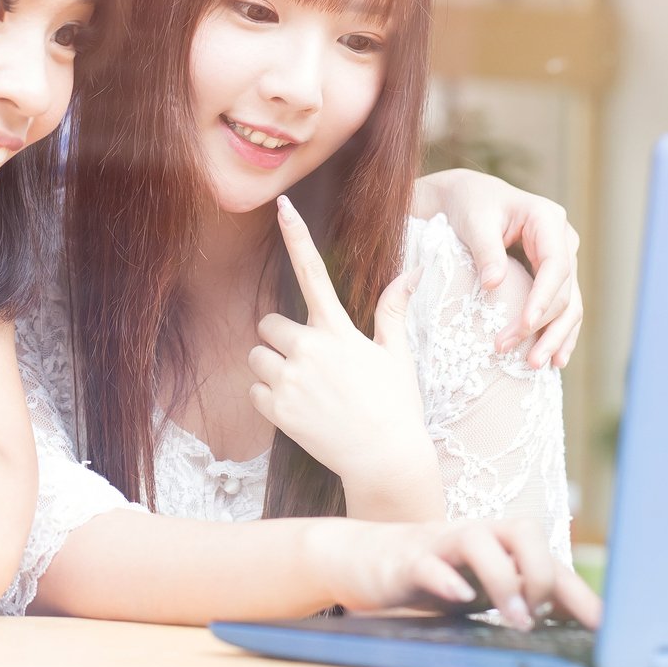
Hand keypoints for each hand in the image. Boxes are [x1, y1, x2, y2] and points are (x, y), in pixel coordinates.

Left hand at [251, 197, 431, 502]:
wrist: (385, 460)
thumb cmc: (395, 407)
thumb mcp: (398, 356)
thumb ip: (393, 312)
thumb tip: (413, 272)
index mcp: (339, 331)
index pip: (314, 272)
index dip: (297, 236)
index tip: (282, 206)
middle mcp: (311, 349)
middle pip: (268, 324)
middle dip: (280, 340)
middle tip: (309, 365)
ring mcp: (292, 380)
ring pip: (256, 357)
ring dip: (271, 370)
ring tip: (305, 391)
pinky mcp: (278, 410)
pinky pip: (254, 392)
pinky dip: (269, 400)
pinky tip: (298, 412)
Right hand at [313, 516, 602, 630]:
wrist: (360, 559)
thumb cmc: (430, 576)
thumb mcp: (478, 590)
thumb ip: (515, 599)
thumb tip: (567, 628)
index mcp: (497, 546)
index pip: (549, 561)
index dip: (578, 593)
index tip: (603, 627)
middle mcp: (474, 536)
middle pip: (522, 530)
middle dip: (540, 573)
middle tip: (536, 616)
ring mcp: (439, 543)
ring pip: (479, 540)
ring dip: (503, 579)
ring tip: (512, 620)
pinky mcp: (405, 559)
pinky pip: (429, 562)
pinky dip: (447, 578)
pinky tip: (459, 598)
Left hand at [411, 169, 581, 366]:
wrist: (471, 199)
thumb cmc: (471, 205)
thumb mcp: (474, 221)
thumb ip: (485, 250)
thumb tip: (494, 284)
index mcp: (548, 220)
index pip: (555, 266)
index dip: (543, 298)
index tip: (525, 325)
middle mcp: (563, 241)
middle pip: (565, 291)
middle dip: (542, 325)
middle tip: (512, 351)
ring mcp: (561, 260)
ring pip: (570, 305)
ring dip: (555, 337)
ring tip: (538, 365)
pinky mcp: (552, 278)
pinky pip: (562, 308)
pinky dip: (559, 333)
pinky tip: (555, 359)